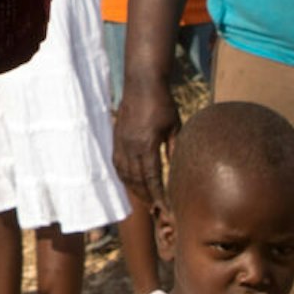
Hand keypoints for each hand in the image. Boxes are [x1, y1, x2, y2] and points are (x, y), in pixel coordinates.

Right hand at [113, 71, 179, 212]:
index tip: (165, 208)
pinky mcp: (116, 138)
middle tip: (156, 209)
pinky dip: (124, 177)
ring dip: (134, 190)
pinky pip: (117, 164)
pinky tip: (130, 182)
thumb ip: (174, 149)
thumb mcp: (175, 126)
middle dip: (147, 197)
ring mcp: (121, 142)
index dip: (158, 196)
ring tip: (144, 200)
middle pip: (137, 181)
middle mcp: (130, 146)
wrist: (142, 83)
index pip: (152, 179)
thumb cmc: (162, 103)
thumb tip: (177, 169)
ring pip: (124, 174)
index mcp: (147, 145)